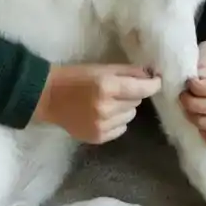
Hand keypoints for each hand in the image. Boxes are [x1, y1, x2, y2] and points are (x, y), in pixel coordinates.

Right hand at [31, 63, 160, 144]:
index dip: (153, 84)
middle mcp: (106, 108)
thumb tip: (151, 75)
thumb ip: (128, 71)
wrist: (48, 98)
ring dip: (124, 108)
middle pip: (137, 101)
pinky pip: (120, 129)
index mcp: (107, 86)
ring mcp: (101, 125)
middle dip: (132, 94)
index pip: (142, 89)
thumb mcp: (102, 68)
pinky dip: (116, 121)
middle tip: (118, 89)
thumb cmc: (75, 77)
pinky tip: (102, 114)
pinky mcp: (97, 137)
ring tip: (108, 102)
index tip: (156, 81)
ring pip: (130, 116)